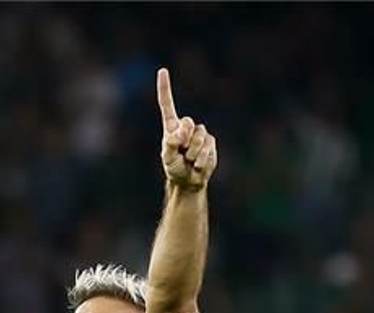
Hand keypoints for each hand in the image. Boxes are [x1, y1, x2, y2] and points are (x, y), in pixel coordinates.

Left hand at [156, 68, 217, 190]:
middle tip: (182, 153)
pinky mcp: (210, 142)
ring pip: (199, 137)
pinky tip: (198, 165)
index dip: (165, 88)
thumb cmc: (175, 168)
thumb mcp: (168, 157)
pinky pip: (208, 147)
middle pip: (187, 123)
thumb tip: (182, 130)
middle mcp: (186, 127)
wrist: (189, 181)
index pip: (167, 104)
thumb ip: (171, 143)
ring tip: (190, 161)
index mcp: (172, 127)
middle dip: (185, 139)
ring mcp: (199, 134)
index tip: (162, 70)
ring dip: (193, 153)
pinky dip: (202, 159)